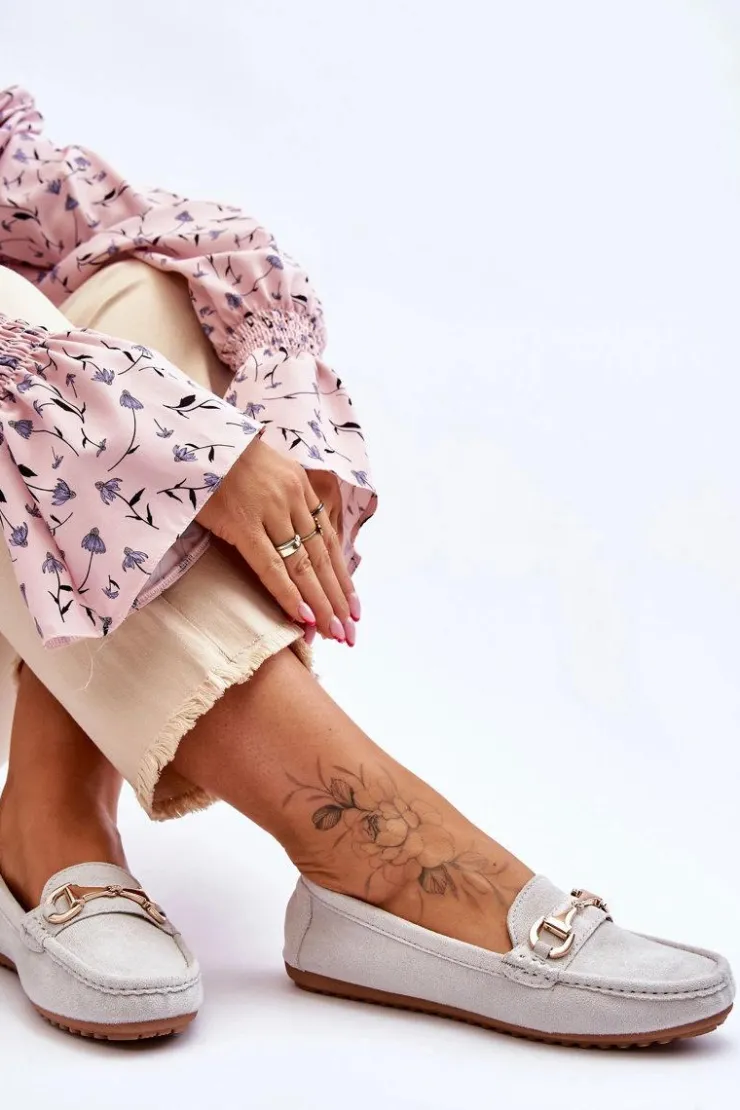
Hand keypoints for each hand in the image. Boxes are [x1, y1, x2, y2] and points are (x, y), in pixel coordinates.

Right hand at [197, 438, 357, 642]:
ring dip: (320, 603)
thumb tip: (291, 535)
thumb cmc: (221, 458)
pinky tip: (302, 615)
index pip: (328, 541)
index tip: (354, 607)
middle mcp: (293, 498)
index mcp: (300, 488)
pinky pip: (271, 565)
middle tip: (350, 633)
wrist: (192, 435)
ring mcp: (269, 510)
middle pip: (321, 558)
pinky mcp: (242, 522)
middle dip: (337, 599)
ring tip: (333, 632)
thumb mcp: (264, 472)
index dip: (342, 577)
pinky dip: (288, 592)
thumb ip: (282, 500)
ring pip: (303, 565)